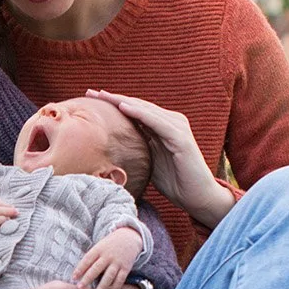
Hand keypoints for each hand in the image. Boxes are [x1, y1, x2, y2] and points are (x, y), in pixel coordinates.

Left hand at [72, 226, 142, 288]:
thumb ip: (91, 258)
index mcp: (99, 249)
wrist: (128, 237)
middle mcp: (108, 256)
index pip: (87, 259)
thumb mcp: (99, 247)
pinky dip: (115, 288)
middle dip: (87, 278)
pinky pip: (120, 279)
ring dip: (102, 287)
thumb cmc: (109, 245)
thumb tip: (79, 272)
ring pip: (109, 276)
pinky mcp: (126, 268)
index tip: (73, 278)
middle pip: (96, 268)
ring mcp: (117, 262)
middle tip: (80, 288)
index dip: (80, 269)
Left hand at [86, 88, 235, 228]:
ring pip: (145, 110)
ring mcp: (177, 127)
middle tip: (91, 92)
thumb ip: (137, 148)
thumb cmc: (174, 182)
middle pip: (138, 106)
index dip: (113, 103)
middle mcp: (171, 121)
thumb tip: (111, 148)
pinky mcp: (181, 138)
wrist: (197, 196)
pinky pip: (157, 122)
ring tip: (103, 96)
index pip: (135, 110)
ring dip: (122, 102)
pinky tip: (124, 107)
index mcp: (162, 126)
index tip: (91, 99)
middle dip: (113, 98)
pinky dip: (140, 114)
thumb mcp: (149, 161)